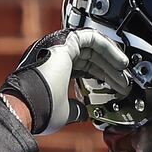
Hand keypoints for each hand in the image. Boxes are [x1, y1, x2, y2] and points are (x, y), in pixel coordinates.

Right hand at [0, 28, 130, 134]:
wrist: (25, 105)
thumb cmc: (39, 111)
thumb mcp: (64, 112)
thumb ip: (76, 109)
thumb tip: (85, 113)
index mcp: (52, 70)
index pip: (82, 68)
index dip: (101, 77)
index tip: (115, 87)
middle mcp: (53, 55)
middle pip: (90, 57)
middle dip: (109, 70)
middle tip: (124, 82)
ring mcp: (57, 46)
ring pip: (92, 46)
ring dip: (111, 59)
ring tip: (126, 71)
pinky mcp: (63, 42)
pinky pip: (91, 38)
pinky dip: (108, 48)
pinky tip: (120, 62)